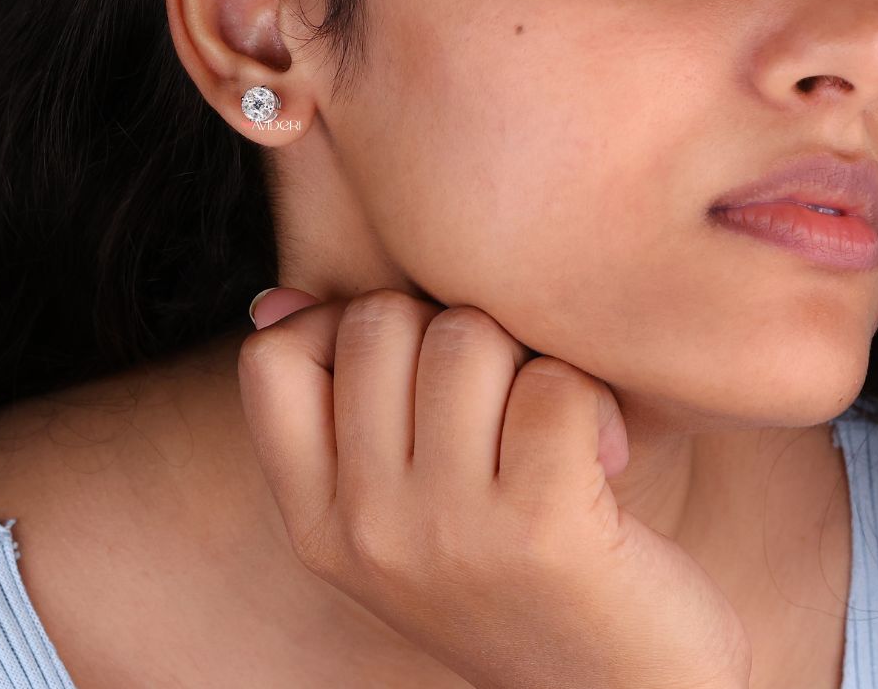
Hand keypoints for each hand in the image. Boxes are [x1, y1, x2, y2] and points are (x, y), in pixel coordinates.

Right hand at [237, 287, 751, 688]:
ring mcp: (448, 530)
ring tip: (549, 432)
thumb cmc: (514, 579)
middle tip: (495, 401)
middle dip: (448, 333)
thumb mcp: (402, 511)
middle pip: (377, 321)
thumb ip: (339, 411)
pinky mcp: (542, 527)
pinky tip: (605, 458)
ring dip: (525, 360)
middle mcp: (366, 527)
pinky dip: (592, 400)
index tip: (410, 367)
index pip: (272, 357)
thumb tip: (274, 298)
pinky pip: (552, 382)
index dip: (339, 325)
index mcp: (318, 523)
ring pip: (466, 335)